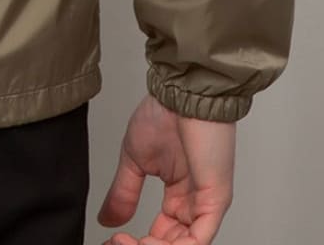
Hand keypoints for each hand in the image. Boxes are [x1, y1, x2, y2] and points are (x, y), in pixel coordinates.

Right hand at [97, 94, 235, 244]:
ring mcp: (207, 203)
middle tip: (120, 242)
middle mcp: (194, 202)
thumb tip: (108, 219)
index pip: (163, 234)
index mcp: (179, 194)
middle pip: (174, 243)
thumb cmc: (165, 115)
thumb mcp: (134, 159)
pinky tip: (151, 242)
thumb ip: (123, 192)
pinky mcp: (216, 200)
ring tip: (132, 242)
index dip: (138, 242)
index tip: (114, 239)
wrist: (180, 94)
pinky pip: (200, 239)